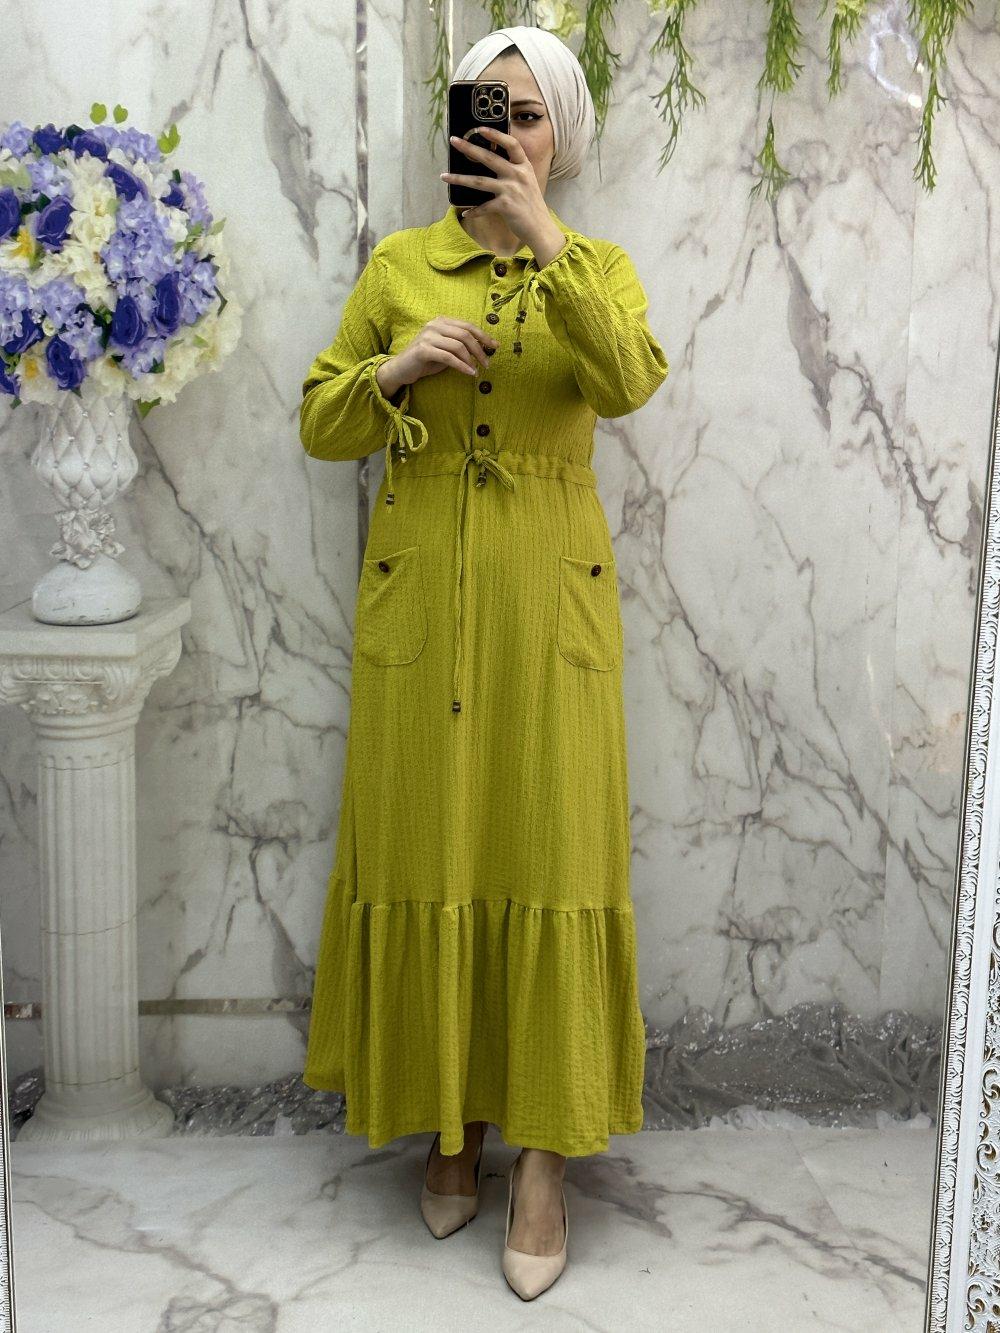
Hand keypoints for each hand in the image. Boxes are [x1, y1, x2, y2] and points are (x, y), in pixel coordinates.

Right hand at [376, 318, 497, 397]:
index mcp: (441, 321)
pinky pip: (448, 357)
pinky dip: (462, 366)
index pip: (467, 326)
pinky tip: (469, 373)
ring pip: (458, 346)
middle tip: (487, 363)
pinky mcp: (423, 350)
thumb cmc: (426, 360)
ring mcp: (428, 336)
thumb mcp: (446, 350)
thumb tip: (484, 348)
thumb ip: (460, 345)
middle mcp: (434, 325)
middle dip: (480, 349)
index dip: (483, 336)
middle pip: (465, 334)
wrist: (401, 369)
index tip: (495, 346)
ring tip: (478, 370)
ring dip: (471, 360)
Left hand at [441, 127, 564, 264]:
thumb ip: (514, 170)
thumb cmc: (531, 206)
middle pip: (489, 158)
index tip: (480, 128)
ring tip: (445, 176)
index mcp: (524, 166)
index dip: (496, 134)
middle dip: (469, 148)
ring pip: (479, 181)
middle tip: (453, 140)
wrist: (541, 228)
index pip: (511, 144)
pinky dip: (474, 211)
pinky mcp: (506, 206)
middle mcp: (518, 175)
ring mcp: (512, 190)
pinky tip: (466, 213)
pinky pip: (484, 207)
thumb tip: (492, 161)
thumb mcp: (528, 182)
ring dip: (459, 178)